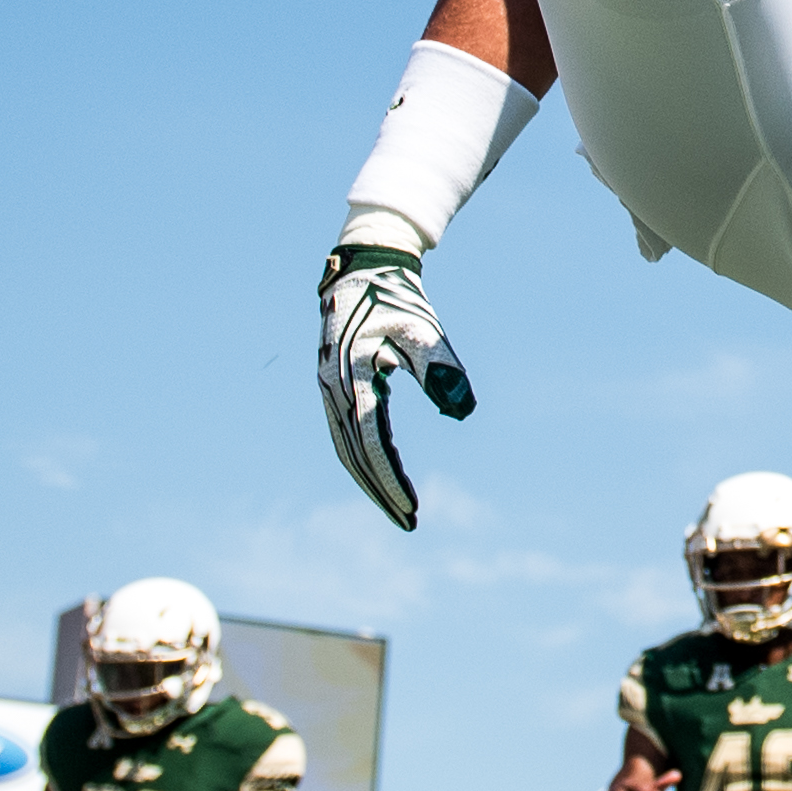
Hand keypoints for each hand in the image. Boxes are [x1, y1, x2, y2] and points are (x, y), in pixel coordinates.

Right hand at [317, 243, 475, 531]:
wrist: (365, 268)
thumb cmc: (397, 299)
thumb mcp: (423, 330)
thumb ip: (440, 368)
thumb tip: (463, 410)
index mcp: (350, 380)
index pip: (371, 445)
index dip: (392, 480)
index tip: (413, 509)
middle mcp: (332, 391)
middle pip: (354, 457)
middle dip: (381, 492)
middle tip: (409, 522)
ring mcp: (328, 391)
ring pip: (346, 450)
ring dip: (370, 481)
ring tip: (398, 508)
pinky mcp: (334, 388)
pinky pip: (346, 434)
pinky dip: (363, 459)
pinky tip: (384, 473)